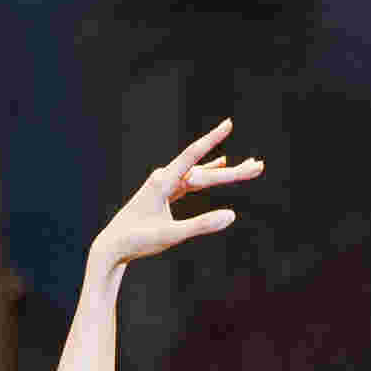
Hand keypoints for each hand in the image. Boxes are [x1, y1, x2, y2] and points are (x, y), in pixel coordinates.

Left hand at [90, 118, 262, 272]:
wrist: (112, 246)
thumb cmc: (138, 241)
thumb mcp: (171, 236)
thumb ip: (201, 225)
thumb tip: (231, 215)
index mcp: (163, 181)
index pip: (193, 155)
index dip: (212, 139)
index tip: (229, 123)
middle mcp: (164, 177)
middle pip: (204, 170)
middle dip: (233, 171)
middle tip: (259, 166)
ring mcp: (164, 184)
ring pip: (200, 175)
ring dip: (224, 173)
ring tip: (249, 167)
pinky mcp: (165, 193)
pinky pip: (191, 180)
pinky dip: (207, 173)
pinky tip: (219, 164)